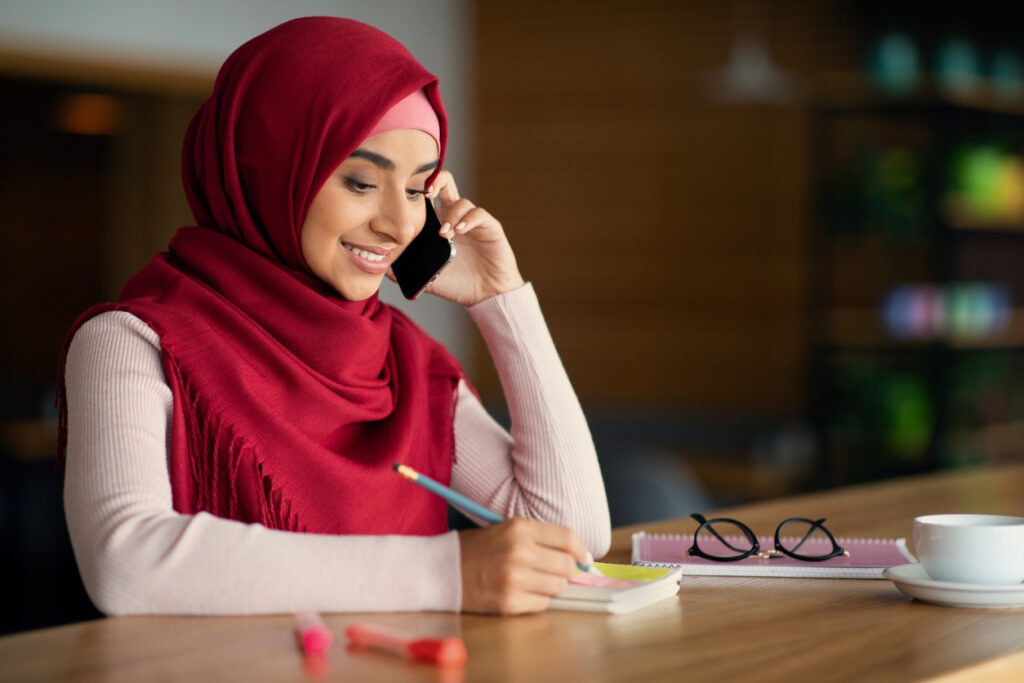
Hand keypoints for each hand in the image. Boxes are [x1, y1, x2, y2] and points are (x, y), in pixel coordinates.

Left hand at [412, 170, 524, 305]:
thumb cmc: (457, 283)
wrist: (485, 295)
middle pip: (445, 184)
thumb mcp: (426, 276)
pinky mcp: (489, 227)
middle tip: (424, 195)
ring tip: (443, 234)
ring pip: (461, 201)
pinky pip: (478, 214)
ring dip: (450, 216)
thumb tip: (380, 264)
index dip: (416, 191)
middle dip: (434, 183)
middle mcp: (455, 216)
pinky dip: (468, 220)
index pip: (426, 197)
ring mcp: (473, 221)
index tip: (403, 197)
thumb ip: (405, 269)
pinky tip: (459, 231)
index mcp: (437, 223)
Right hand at [457, 517, 592, 614]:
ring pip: (558, 586)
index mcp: (519, 528)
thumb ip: (540, 538)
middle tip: (555, 572)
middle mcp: (519, 551)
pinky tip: (522, 592)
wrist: (443, 570)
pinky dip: (538, 600)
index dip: (580, 550)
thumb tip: (577, 557)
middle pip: (566, 565)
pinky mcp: (508, 601)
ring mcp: (514, 578)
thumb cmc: (478, 549)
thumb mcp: (508, 530)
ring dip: (552, 586)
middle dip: (566, 571)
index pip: (566, 537)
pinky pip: (542, 603)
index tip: (584, 559)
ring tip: (534, 581)